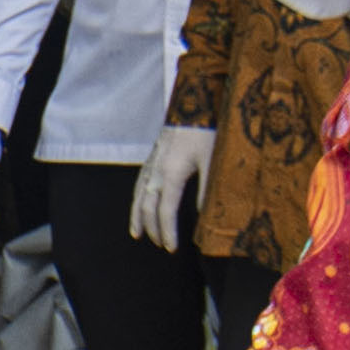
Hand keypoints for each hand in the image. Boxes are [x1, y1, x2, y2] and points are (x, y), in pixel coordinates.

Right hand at [130, 123, 213, 250]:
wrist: (194, 101)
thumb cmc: (206, 130)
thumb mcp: (212, 160)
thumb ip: (207, 189)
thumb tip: (203, 216)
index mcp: (172, 173)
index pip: (165, 210)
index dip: (167, 232)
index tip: (171, 247)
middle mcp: (157, 169)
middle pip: (148, 206)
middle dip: (152, 228)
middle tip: (160, 245)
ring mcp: (152, 162)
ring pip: (138, 195)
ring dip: (137, 216)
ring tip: (136, 233)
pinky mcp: (152, 155)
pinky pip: (139, 182)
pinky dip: (137, 198)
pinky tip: (139, 203)